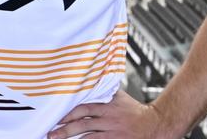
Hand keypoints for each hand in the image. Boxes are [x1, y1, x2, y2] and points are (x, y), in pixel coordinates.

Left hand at [49, 90, 169, 138]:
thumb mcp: (119, 96)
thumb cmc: (135, 110)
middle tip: (51, 132)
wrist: (156, 124)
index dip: (68, 112)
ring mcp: (113, 132)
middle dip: (66, 129)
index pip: (84, 108)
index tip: (55, 115)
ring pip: (89, 137)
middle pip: (83, 124)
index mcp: (108, 106)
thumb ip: (104, 89)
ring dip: (72, 138)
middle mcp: (109, 119)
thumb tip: (90, 74)